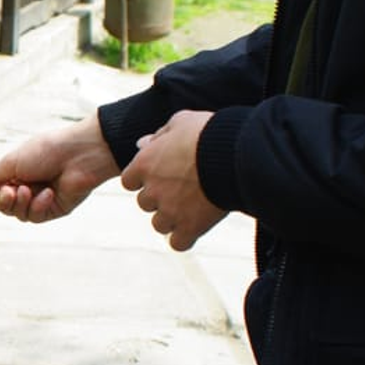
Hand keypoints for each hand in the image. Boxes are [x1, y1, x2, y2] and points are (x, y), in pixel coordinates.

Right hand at [0, 116, 119, 222]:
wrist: (79, 154)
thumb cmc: (47, 150)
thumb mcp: (10, 161)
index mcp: (13, 172)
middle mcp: (25, 185)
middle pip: (3, 207)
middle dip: (3, 202)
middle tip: (11, 192)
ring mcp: (38, 198)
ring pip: (17, 214)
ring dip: (20, 204)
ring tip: (29, 189)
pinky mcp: (52, 209)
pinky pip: (35, 217)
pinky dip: (38, 206)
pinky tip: (48, 192)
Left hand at [120, 110, 226, 250]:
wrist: (235, 154)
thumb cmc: (209, 132)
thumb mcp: (181, 122)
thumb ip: (159, 134)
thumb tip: (141, 143)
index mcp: (144, 165)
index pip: (129, 181)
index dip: (144, 180)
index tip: (161, 176)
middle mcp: (151, 191)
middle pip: (145, 203)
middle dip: (160, 198)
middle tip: (183, 190)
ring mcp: (169, 211)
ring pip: (159, 224)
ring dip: (172, 219)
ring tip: (193, 208)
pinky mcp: (189, 227)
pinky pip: (178, 243)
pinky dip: (185, 238)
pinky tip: (196, 228)